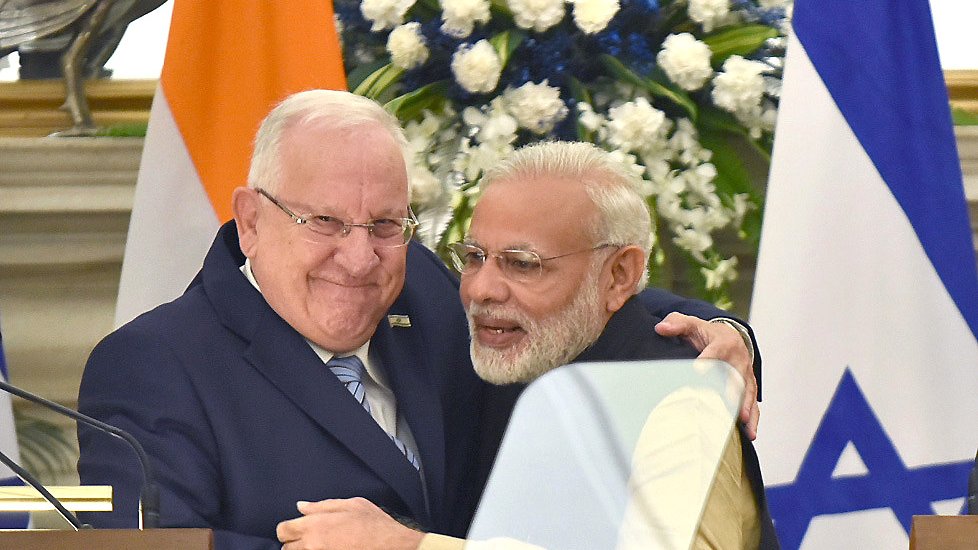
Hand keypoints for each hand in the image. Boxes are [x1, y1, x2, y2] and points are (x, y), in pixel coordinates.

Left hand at [277, 497, 424, 549]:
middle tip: (308, 539)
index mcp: (315, 524)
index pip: (283, 530)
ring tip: (319, 545)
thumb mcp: (350, 504)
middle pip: (286, 548)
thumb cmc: (373, 524)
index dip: (288, 528)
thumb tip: (301, 506)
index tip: (295, 529)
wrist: (390, 546)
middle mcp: (312, 544)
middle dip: (293, 543)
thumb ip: (321, 505)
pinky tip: (328, 549)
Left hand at [655, 312, 758, 439]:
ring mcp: (746, 375)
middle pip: (735, 375)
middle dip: (732, 390)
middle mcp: (739, 359)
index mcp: (724, 342)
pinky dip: (753, 418)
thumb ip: (676, 324)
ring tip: (743, 422)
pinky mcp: (750, 387)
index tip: (698, 369)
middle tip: (726, 404)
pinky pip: (753, 403)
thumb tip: (660, 328)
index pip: (716, 351)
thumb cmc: (705, 334)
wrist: (731, 337)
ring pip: (748, 392)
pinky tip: (751, 434)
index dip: (708, 359)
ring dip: (746, 407)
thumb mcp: (691, 324)